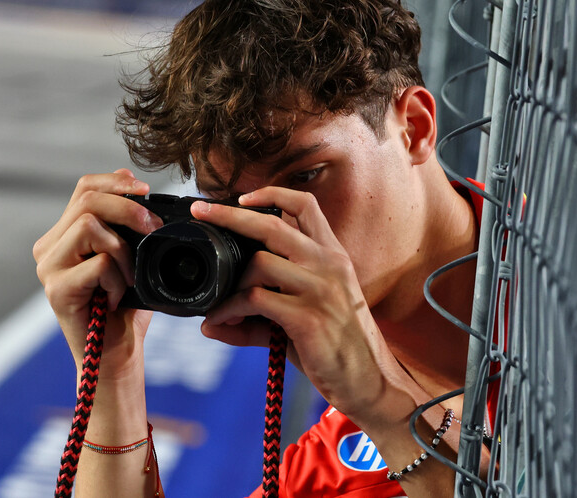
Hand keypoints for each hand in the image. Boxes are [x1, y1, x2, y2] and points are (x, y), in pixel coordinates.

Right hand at [33, 168, 162, 379]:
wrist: (116, 354)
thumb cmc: (125, 306)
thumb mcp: (130, 254)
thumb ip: (123, 219)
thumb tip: (127, 174)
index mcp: (64, 235)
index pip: (84, 188)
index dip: (115, 182)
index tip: (145, 190)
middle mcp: (48, 248)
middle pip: (88, 201)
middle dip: (129, 209)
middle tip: (153, 229)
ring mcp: (48, 268)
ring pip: (90, 227)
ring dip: (123, 251)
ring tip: (128, 277)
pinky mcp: (56, 289)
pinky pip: (98, 263)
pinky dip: (118, 279)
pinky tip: (115, 299)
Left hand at [194, 187, 419, 427]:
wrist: (373, 383)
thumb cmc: (339, 348)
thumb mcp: (305, 318)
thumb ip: (259, 316)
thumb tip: (210, 324)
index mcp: (332, 256)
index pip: (305, 205)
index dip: (271, 193)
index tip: (242, 198)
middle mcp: (328, 265)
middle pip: (272, 223)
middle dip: (230, 215)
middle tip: (203, 212)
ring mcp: (320, 289)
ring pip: (258, 264)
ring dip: (228, 284)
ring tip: (217, 305)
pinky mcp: (308, 317)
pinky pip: (254, 301)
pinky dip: (229, 309)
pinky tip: (220, 322)